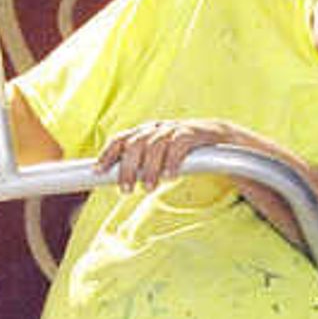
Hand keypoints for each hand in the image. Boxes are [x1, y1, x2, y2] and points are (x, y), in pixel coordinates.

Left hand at [94, 117, 273, 191]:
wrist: (219, 139)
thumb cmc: (183, 152)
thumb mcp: (159, 156)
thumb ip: (141, 165)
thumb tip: (119, 182)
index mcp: (145, 132)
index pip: (121, 139)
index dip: (108, 154)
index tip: (98, 171)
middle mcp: (157, 128)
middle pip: (135, 144)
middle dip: (128, 168)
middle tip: (126, 190)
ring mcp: (175, 128)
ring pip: (155, 146)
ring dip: (150, 169)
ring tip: (149, 188)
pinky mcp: (193, 133)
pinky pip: (179, 145)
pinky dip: (172, 161)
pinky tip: (170, 176)